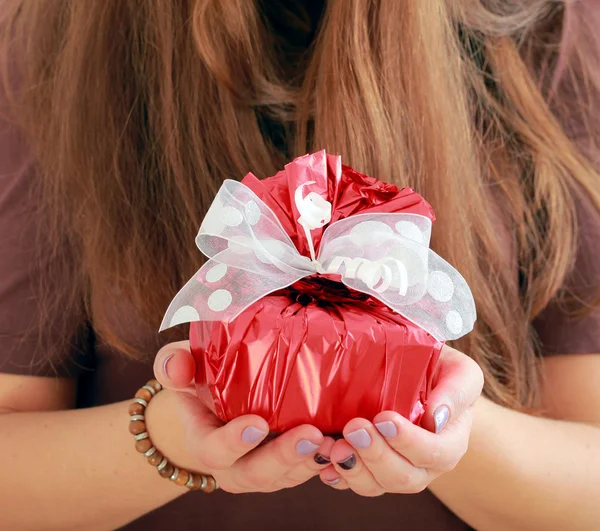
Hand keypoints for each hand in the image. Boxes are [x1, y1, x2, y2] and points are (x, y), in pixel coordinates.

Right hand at [149, 341, 332, 493]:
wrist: (217, 403)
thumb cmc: (200, 380)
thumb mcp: (183, 367)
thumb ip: (174, 363)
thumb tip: (176, 364)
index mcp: (205, 442)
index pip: (213, 450)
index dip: (234, 442)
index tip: (257, 424)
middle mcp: (234, 465)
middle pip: (257, 473)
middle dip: (285, 456)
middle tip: (311, 435)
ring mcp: (264, 469)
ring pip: (288, 476)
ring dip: (312, 461)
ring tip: (335, 441)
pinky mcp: (290, 465)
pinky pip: (308, 470)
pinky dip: (327, 459)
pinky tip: (344, 441)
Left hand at [319, 345, 483, 495]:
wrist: (420, 376)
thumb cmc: (441, 372)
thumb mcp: (460, 373)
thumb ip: (456, 391)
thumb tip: (436, 417)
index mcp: (450, 443)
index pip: (435, 453)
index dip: (409, 441)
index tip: (384, 419)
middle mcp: (425, 466)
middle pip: (403, 477)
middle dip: (375, 455)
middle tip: (354, 428)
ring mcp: (395, 470)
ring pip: (376, 485)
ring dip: (352, 469)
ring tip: (334, 447)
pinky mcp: (369, 469)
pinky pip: (353, 483)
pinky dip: (336, 475)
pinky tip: (323, 464)